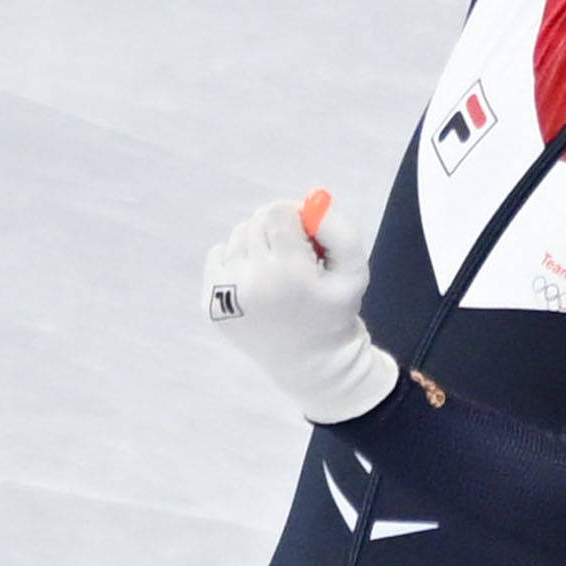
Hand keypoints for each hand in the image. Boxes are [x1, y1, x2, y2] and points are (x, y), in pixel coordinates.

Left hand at [204, 188, 399, 425]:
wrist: (311, 364)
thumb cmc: (335, 313)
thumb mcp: (355, 272)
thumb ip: (341, 230)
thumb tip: (311, 201)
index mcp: (288, 273)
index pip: (279, 212)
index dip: (297, 219)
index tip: (308, 239)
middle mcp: (252, 281)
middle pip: (257, 221)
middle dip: (279, 231)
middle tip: (296, 259)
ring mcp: (225, 294)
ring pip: (238, 237)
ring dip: (258, 245)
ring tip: (277, 273)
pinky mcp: (210, 302)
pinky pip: (218, 254)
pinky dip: (237, 260)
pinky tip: (257, 284)